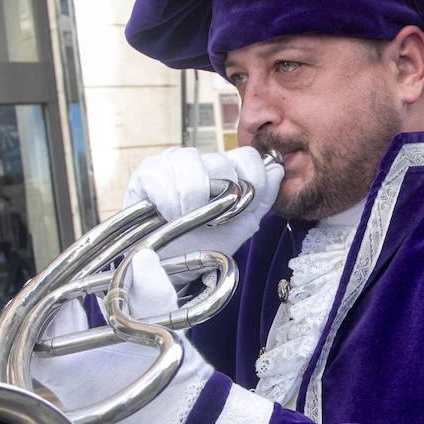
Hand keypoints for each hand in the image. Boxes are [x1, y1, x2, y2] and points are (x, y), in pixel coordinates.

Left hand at [30, 249, 212, 423]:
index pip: (37, 340)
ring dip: (72, 330)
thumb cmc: (175, 385)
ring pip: (63, 356)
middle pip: (47, 346)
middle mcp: (71, 390)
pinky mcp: (99, 397)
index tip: (66, 291)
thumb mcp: (163, 332)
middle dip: (60, 317)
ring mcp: (84, 396)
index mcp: (72, 377)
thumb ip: (150, 292)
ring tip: (87, 304)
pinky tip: (103, 330)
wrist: (194, 421)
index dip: (47, 312)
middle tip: (75, 292)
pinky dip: (85, 344)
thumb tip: (142, 259)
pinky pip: (78, 365)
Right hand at [122, 147, 282, 258]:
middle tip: (208, 219)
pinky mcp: (145, 171)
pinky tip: (167, 215)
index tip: (238, 210)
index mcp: (225, 168)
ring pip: (191, 163)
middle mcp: (199, 159)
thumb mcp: (242, 225)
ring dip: (192, 199)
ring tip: (186, 218)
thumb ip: (263, 197)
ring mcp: (171, 161)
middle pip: (221, 162)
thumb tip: (277, 170)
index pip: (247, 156)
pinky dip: (168, 201)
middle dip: (218, 198)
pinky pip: (161, 175)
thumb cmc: (204, 244)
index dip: (249, 182)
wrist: (169, 267)